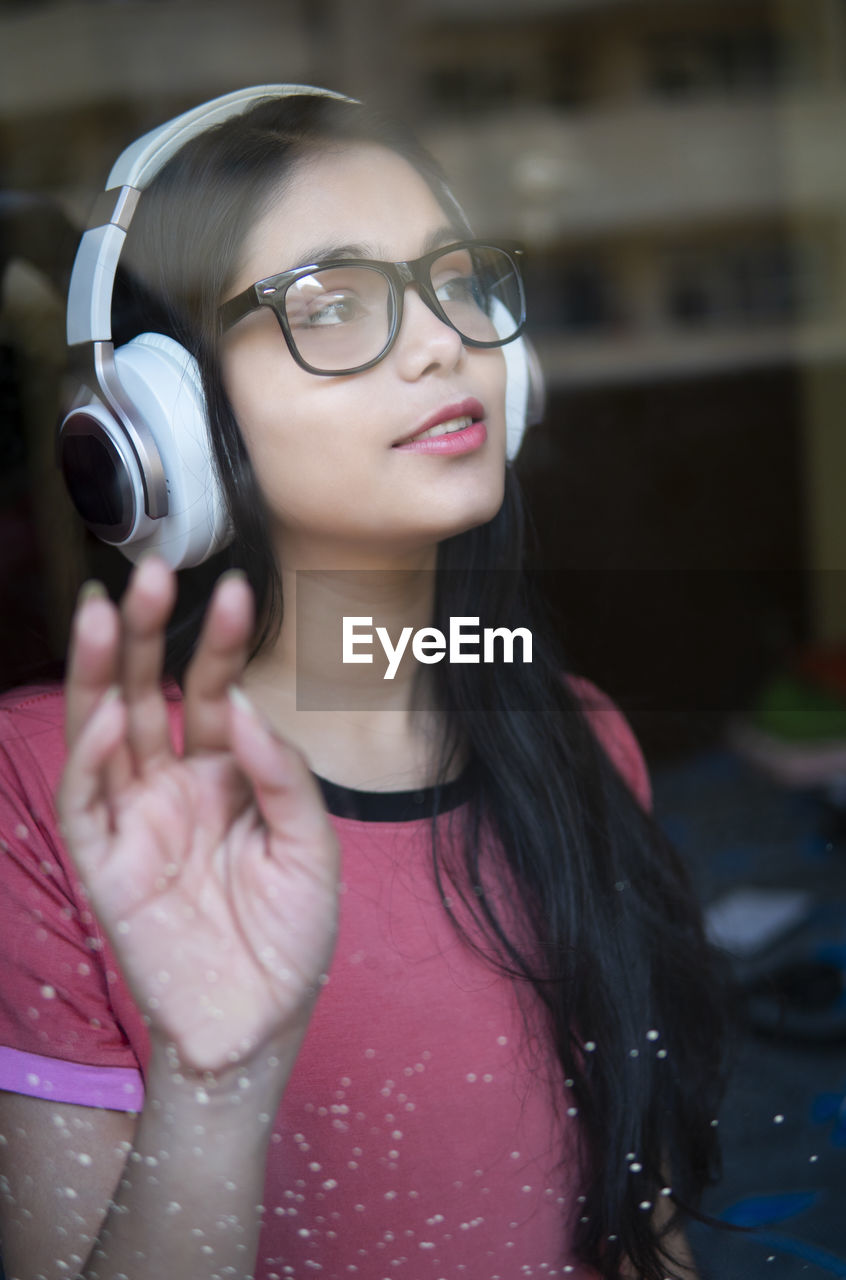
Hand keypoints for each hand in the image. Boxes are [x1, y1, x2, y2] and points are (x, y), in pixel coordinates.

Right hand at [58, 558, 339, 1076]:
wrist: (263, 1023)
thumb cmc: (293, 935)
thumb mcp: (313, 847)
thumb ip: (284, 776)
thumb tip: (249, 708)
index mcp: (226, 773)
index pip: (215, 691)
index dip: (221, 643)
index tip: (240, 590)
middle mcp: (175, 785)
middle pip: (147, 692)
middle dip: (145, 633)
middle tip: (150, 572)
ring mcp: (136, 819)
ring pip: (103, 731)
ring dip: (100, 673)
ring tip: (103, 612)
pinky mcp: (105, 863)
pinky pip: (88, 800)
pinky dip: (91, 757)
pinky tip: (110, 715)